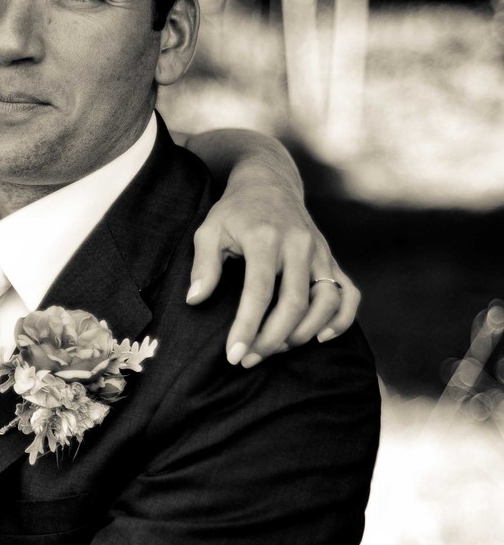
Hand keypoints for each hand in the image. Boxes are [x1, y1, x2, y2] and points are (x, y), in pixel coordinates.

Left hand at [186, 151, 359, 366]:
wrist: (269, 183)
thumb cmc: (234, 212)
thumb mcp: (209, 230)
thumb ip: (203, 265)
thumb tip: (195, 300)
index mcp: (266, 238)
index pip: (259, 292)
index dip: (247, 327)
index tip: (234, 355)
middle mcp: (299, 245)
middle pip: (294, 303)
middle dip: (272, 339)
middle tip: (248, 360)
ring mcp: (320, 253)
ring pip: (326, 302)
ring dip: (304, 333)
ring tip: (277, 349)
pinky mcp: (331, 260)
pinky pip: (349, 294)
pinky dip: (342, 319)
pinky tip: (321, 337)